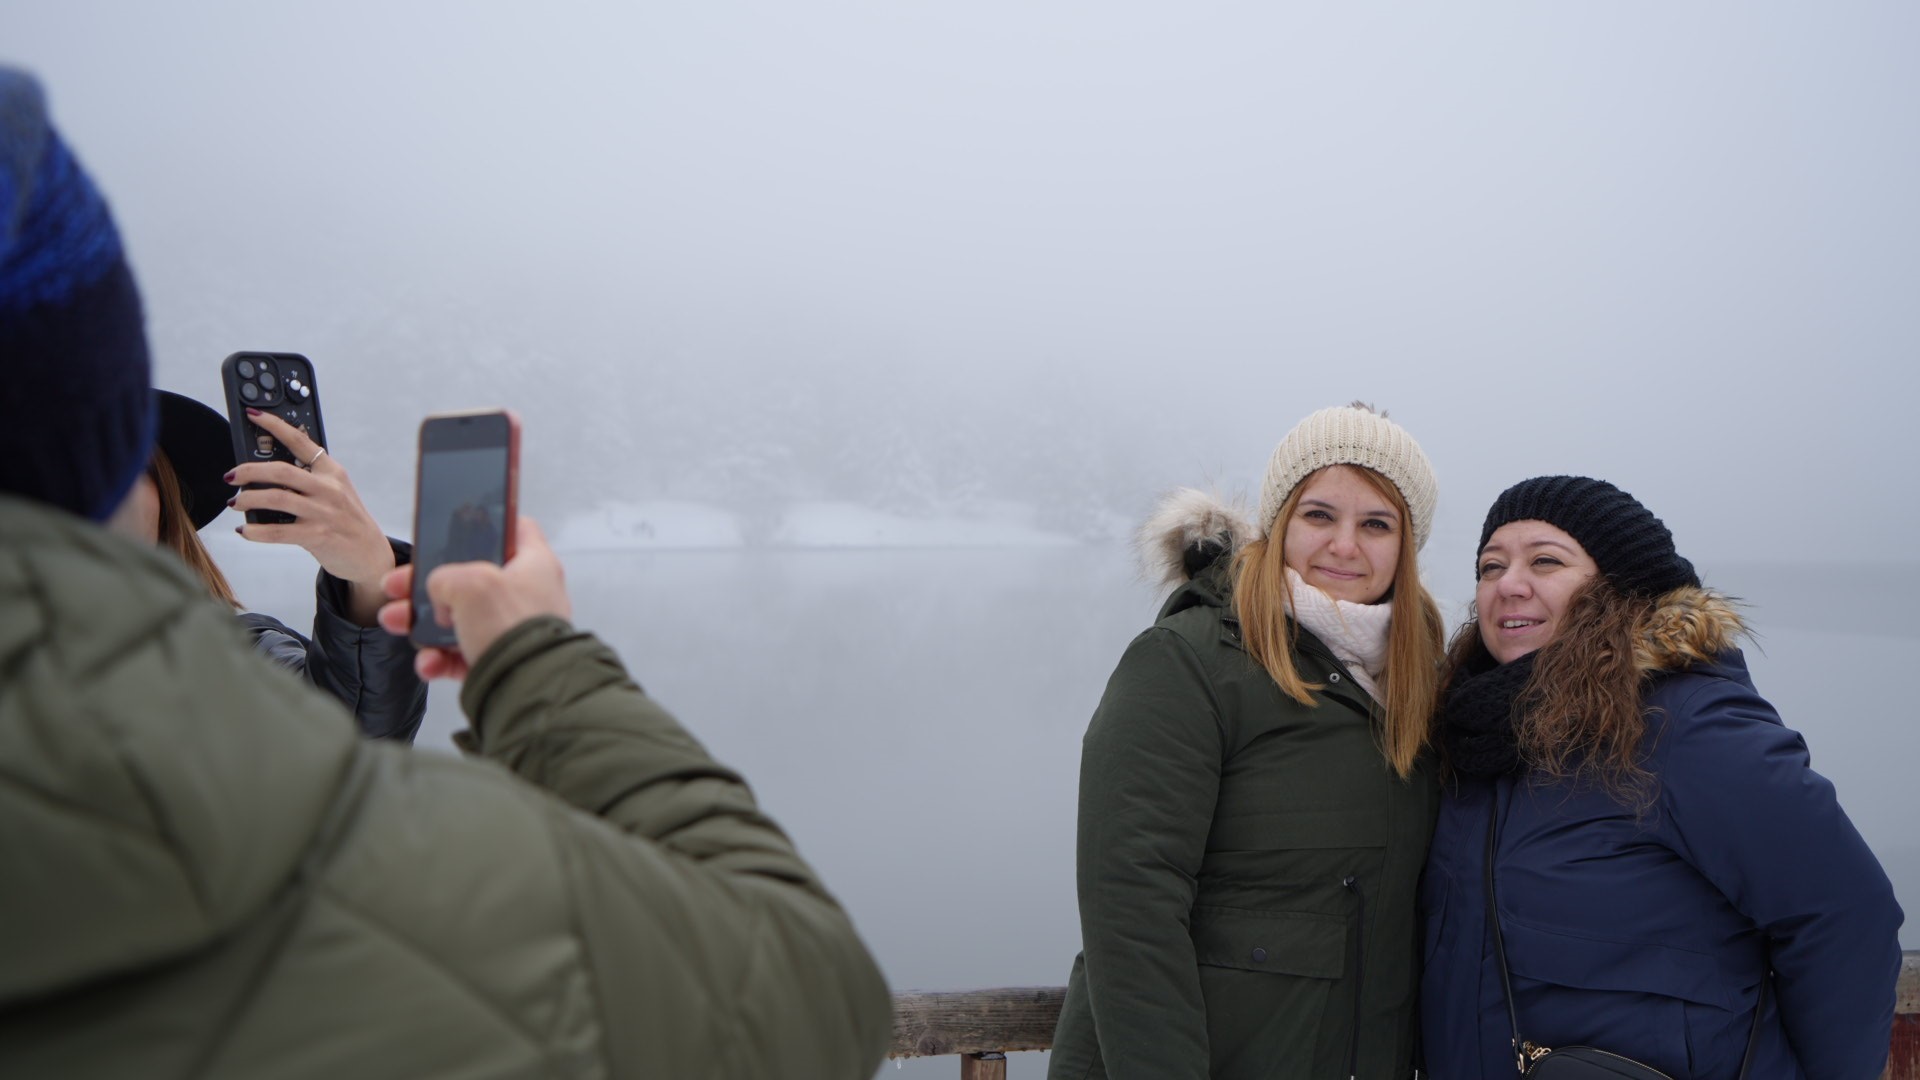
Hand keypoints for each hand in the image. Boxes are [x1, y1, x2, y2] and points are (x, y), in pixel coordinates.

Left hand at [229, 408, 394, 623]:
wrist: (371, 553)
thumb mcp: (336, 491)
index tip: (253, 415)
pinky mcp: (317, 536)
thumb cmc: (346, 519)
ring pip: (277, 498)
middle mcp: (328, 488)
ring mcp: (323, 512)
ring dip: (248, 500)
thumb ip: (309, 478)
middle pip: (281, 471)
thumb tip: (265, 472)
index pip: (300, 441)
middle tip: (231, 476)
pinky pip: (279, 531)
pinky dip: (257, 532)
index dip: (274, 425)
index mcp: (332, 471)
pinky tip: (245, 531)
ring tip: (235, 503)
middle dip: (250, 471)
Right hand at [377, 517, 569, 680]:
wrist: (527, 689)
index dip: (485, 525)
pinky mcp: (499, 662)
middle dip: (427, 585)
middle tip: (397, 587)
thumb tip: (440, 592)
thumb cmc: (513, 627)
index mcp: (534, 565)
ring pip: (460, 619)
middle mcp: (528, 596)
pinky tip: (427, 662)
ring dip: (423, 622)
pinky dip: (439, 658)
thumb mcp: (471, 582)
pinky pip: (461, 654)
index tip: (455, 530)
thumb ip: (447, 576)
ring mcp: (513, 631)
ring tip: (395, 622)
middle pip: (471, 579)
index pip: (515, 530)